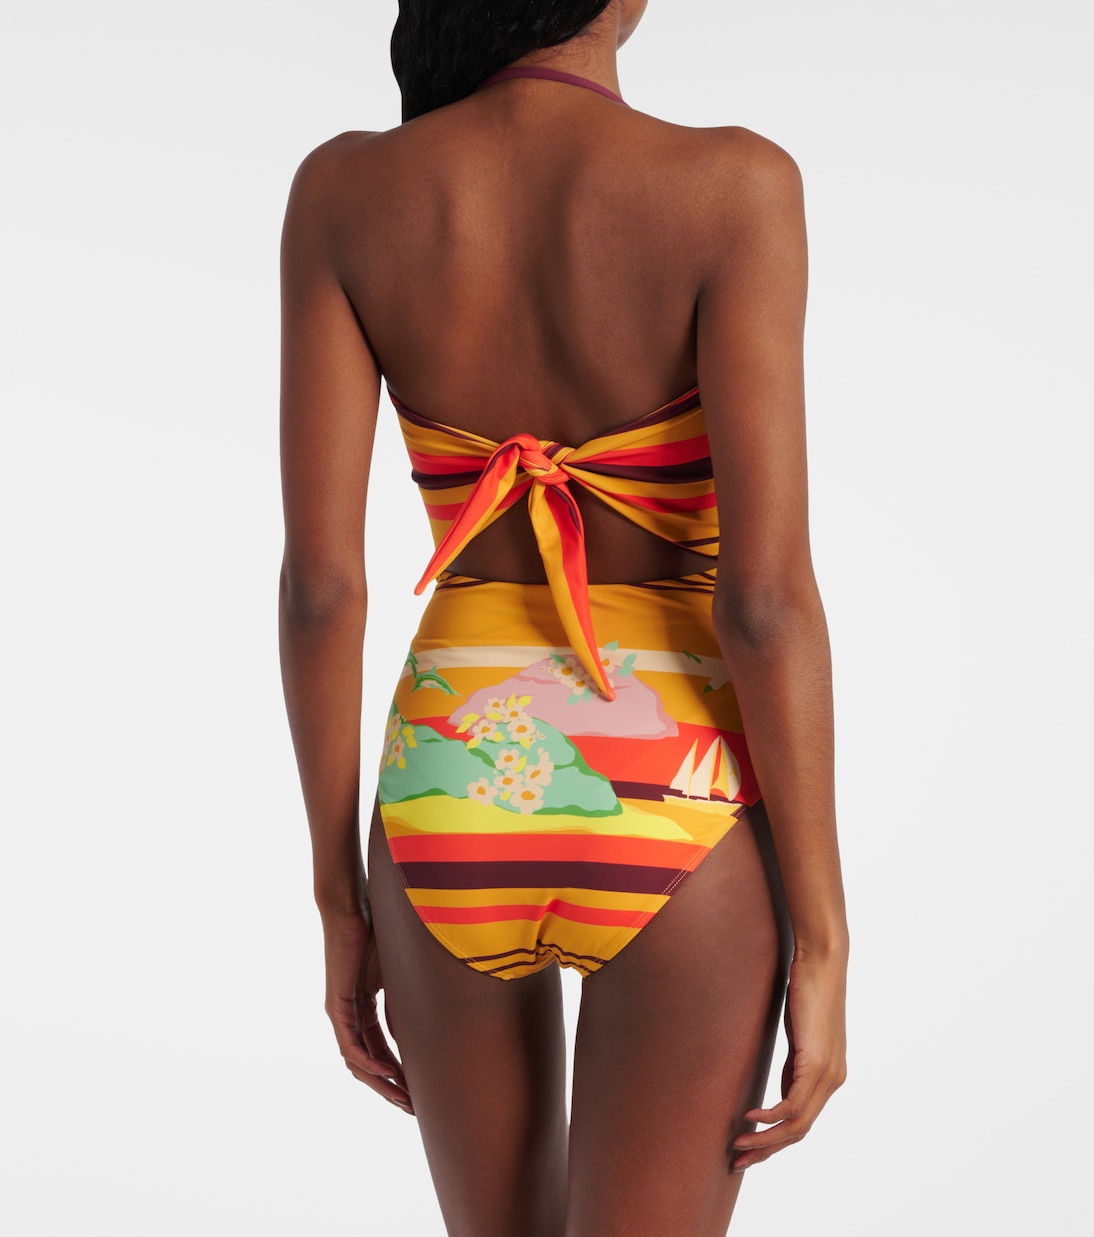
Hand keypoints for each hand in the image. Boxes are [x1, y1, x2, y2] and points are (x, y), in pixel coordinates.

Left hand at [321, 908, 413, 1113]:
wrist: (351, 907)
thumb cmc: (375, 929)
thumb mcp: (398, 970)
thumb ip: (407, 993)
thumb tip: (432, 1013)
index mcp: (362, 1007)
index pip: (378, 1050)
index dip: (397, 1072)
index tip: (417, 1089)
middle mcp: (348, 1015)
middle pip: (367, 1064)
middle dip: (390, 1088)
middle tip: (412, 1108)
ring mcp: (341, 1012)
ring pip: (357, 1061)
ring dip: (380, 1083)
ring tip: (402, 1099)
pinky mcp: (337, 1005)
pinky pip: (350, 1045)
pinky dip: (367, 1063)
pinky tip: (385, 1074)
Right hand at [731, 948, 846, 1169]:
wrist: (823, 961)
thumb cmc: (808, 988)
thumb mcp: (798, 1035)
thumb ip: (793, 1062)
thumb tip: (778, 1085)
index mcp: (828, 1076)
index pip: (801, 1122)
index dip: (773, 1140)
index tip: (746, 1149)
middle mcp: (833, 1081)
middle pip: (799, 1131)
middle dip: (766, 1151)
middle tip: (738, 1163)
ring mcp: (828, 1075)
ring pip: (796, 1124)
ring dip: (764, 1140)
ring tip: (737, 1146)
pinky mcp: (817, 1064)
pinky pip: (793, 1105)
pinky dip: (770, 1117)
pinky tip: (750, 1118)